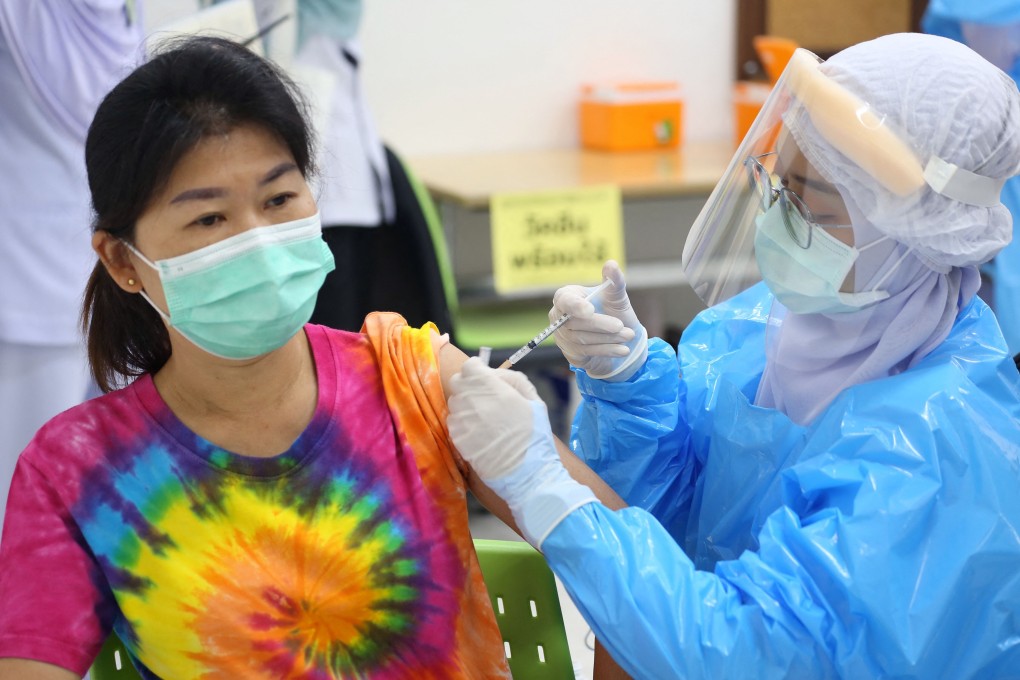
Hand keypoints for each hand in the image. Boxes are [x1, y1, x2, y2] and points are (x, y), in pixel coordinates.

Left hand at [447, 357, 596, 545]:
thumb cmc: (534, 436)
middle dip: (469, 386)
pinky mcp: (456, 439)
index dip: (477, 370)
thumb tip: (495, 375)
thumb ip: (513, 381)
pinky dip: (463, 425)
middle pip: (458, 382)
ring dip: (465, 406)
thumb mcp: (534, 401)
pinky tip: (480, 434)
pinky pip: (454, 424)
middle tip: (484, 398)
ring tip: (484, 420)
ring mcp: (461, 420)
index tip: (484, 377)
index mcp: (491, 387)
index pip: (469, 366)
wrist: (527, 473)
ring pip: (454, 403)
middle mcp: (471, 400)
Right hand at [551, 260, 647, 380]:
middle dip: (601, 325)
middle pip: (575, 322)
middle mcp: (559, 317)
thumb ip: (614, 281)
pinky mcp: (570, 352)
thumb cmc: (612, 311)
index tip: (590, 310)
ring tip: (628, 335)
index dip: (575, 306)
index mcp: (567, 296)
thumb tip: (611, 264)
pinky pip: (588, 352)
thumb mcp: (616, 297)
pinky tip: (623, 349)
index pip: (564, 300)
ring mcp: (563, 336)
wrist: (617, 338)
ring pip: (583, 339)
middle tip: (621, 326)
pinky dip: (607, 350)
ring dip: (608, 338)